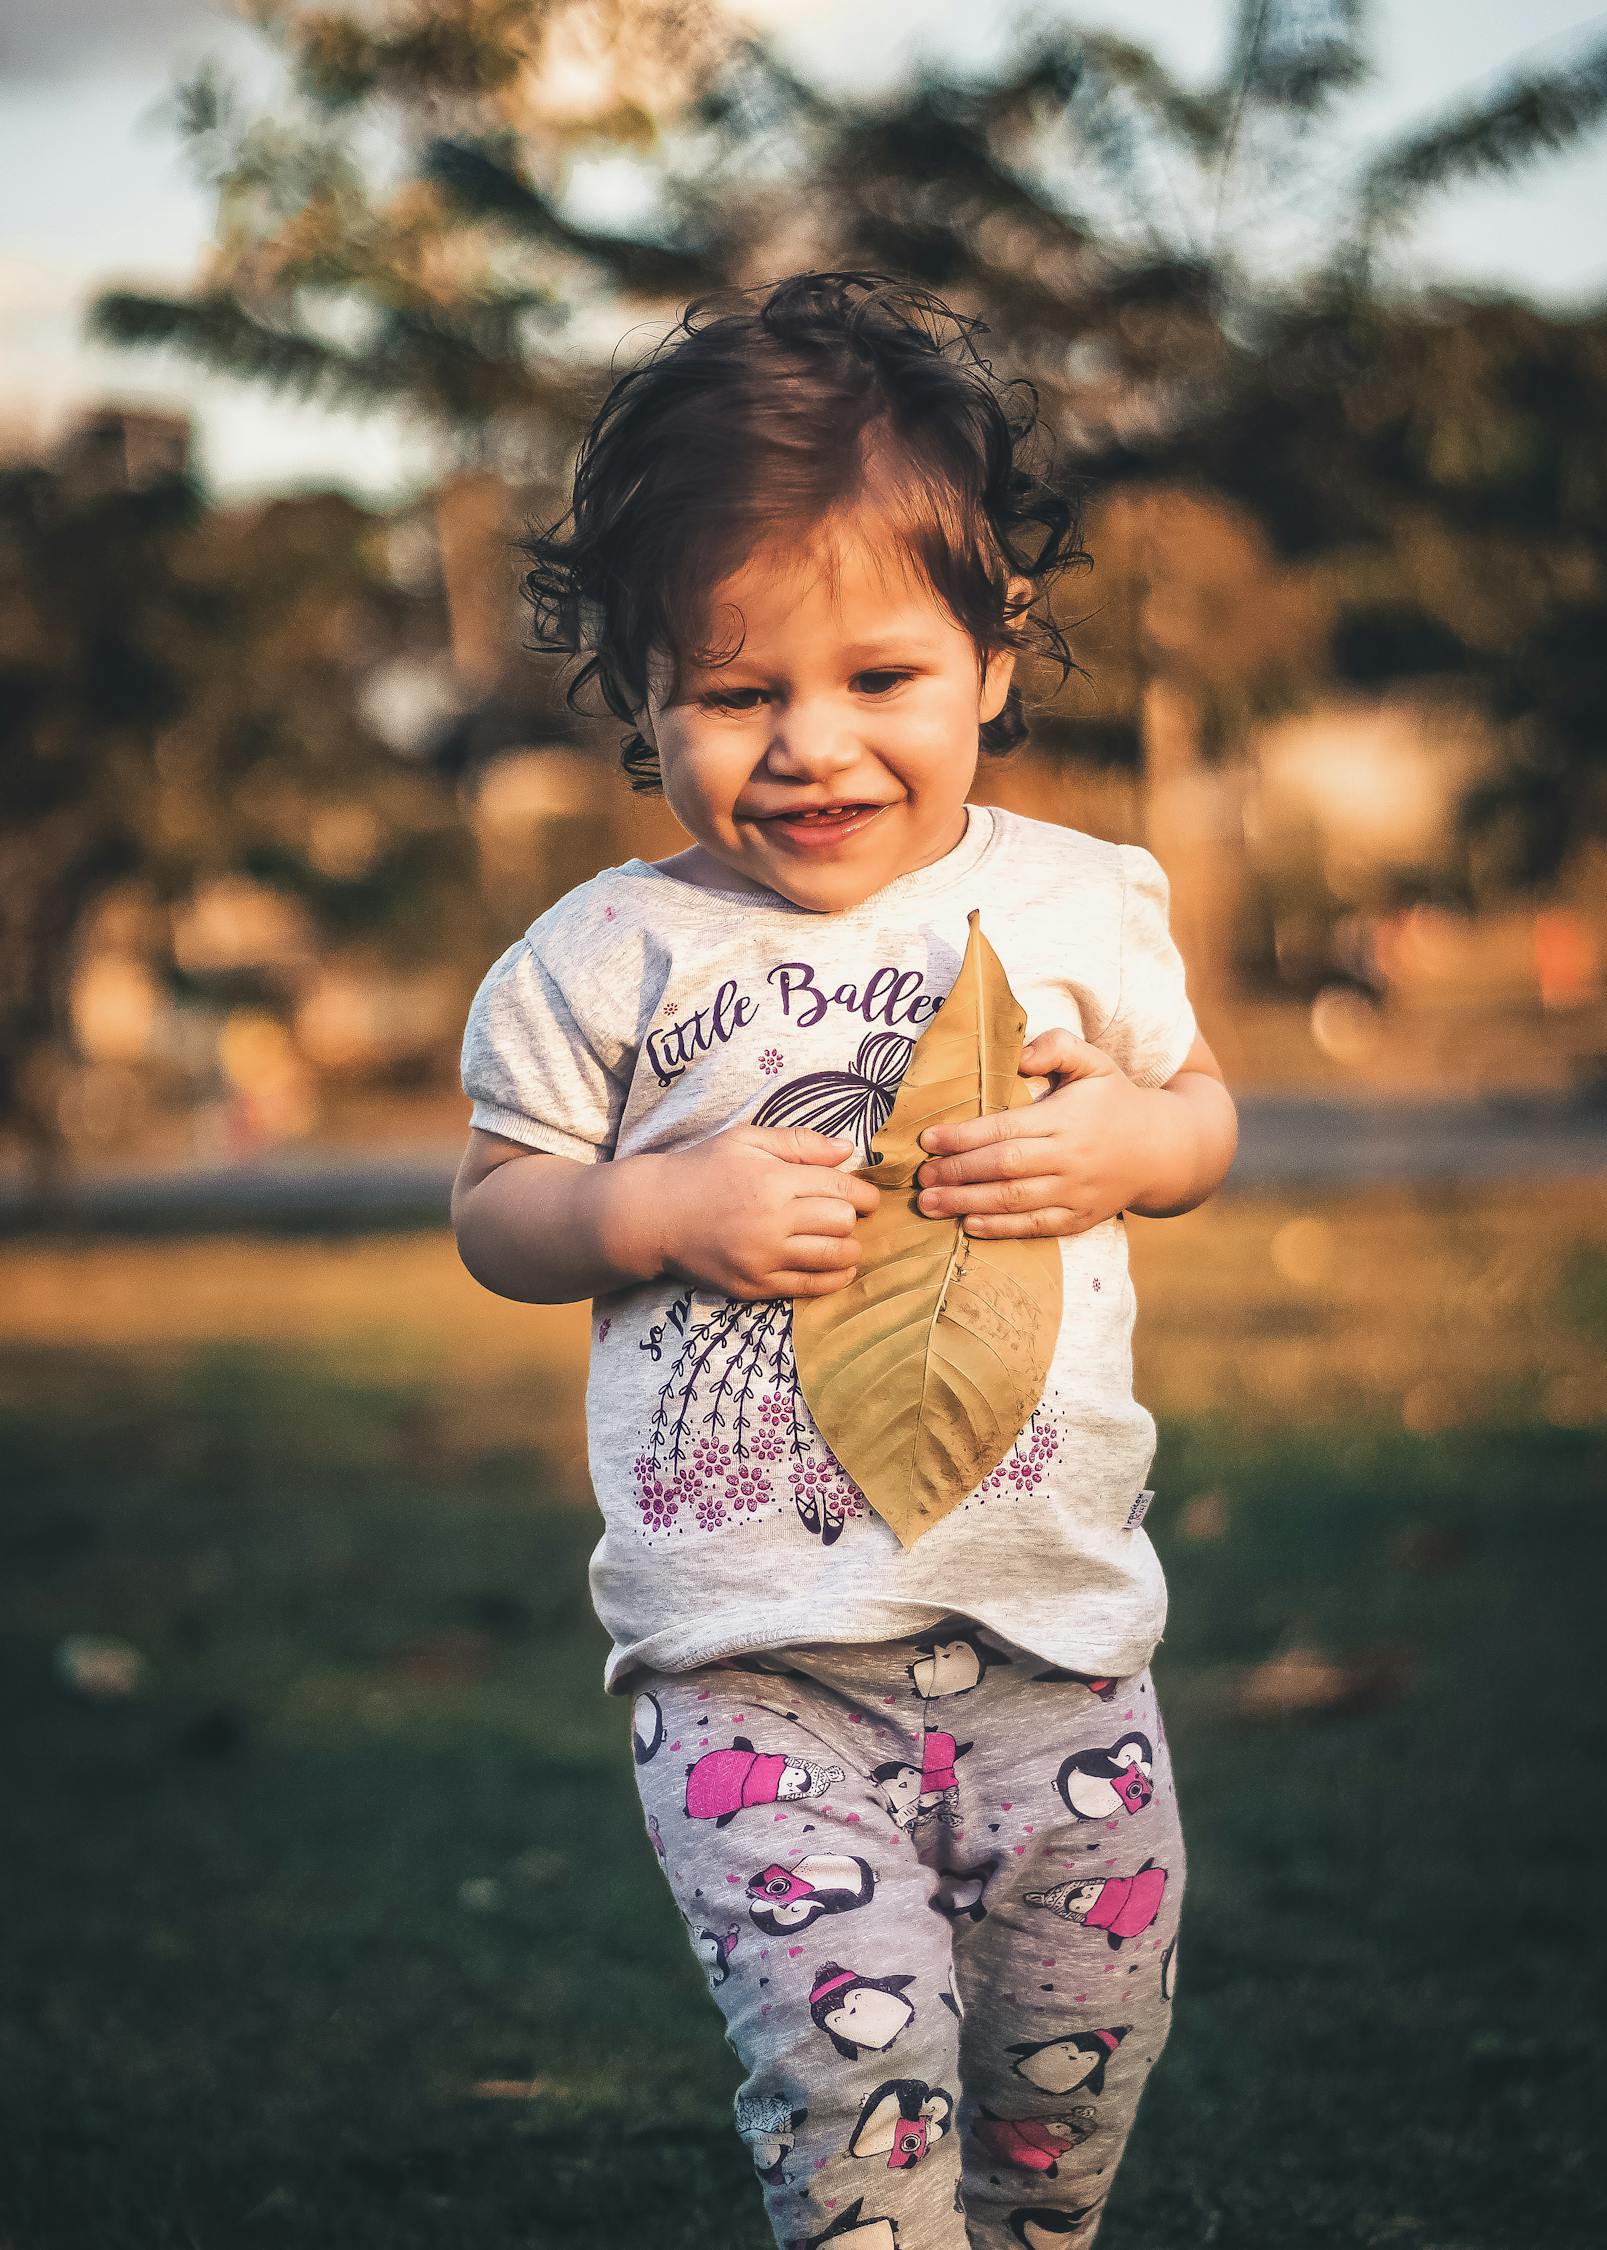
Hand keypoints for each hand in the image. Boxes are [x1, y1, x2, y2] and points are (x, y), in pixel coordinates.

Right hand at [652, 1124, 879, 1299]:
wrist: (654, 1215)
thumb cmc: (702, 1170)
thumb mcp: (746, 1140)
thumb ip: (799, 1142)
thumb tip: (848, 1151)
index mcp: (773, 1180)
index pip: (840, 1188)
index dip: (863, 1194)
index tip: (867, 1198)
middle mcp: (771, 1221)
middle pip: (842, 1222)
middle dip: (851, 1218)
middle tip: (843, 1215)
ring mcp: (763, 1258)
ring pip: (833, 1257)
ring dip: (849, 1249)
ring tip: (843, 1241)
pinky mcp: (754, 1286)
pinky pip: (809, 1287)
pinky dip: (834, 1278)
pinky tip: (839, 1268)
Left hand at [913, 1028, 1176, 1237]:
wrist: (1161, 1150)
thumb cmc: (1114, 1100)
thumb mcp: (1094, 1061)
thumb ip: (1057, 1046)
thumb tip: (1019, 1056)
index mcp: (1067, 1119)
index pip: (1006, 1128)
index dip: (964, 1136)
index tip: (928, 1140)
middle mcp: (1070, 1159)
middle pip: (1004, 1167)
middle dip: (957, 1173)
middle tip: (920, 1177)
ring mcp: (1076, 1193)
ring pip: (1014, 1201)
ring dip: (967, 1204)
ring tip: (929, 1204)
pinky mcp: (1079, 1219)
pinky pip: (1035, 1227)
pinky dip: (1000, 1229)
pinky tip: (968, 1224)